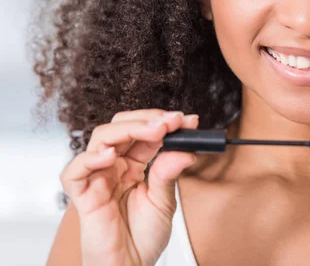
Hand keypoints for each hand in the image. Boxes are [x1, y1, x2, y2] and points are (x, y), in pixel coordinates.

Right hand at [60, 109, 198, 265]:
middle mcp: (116, 166)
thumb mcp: (164, 201)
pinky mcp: (83, 196)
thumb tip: (184, 149)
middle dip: (148, 119)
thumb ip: (169, 174)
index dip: (165, 122)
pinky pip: (74, 171)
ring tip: (155, 131)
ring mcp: (98, 178)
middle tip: (172, 121)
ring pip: (101, 138)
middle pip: (122, 126)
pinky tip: (111, 156)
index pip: (146, 132)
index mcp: (135, 164)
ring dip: (129, 128)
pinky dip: (90, 159)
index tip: (188, 120)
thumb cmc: (144, 237)